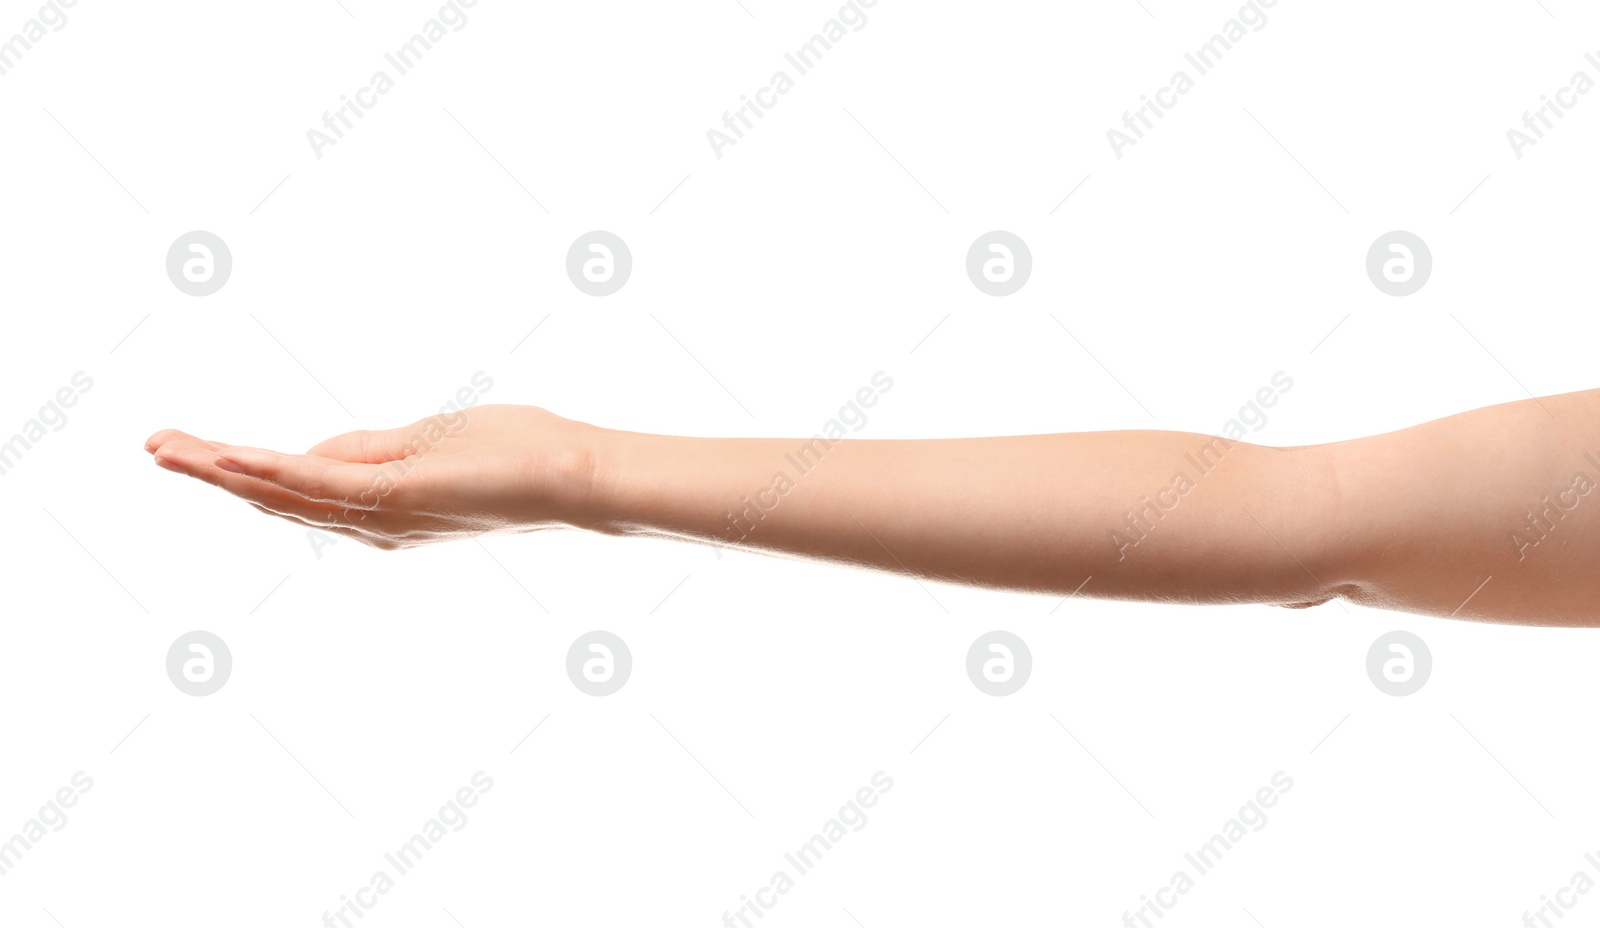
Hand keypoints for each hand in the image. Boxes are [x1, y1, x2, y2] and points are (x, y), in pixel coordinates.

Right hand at [146, 405, 595, 548]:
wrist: (575, 475)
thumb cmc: (519, 454)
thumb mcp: (430, 440)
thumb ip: (373, 447)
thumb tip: (318, 449)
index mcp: (381, 508)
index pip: (298, 487)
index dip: (245, 468)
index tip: (198, 446)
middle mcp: (373, 523)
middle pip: (276, 499)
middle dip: (212, 473)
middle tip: (154, 447)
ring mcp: (383, 513)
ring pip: (285, 494)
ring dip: (221, 470)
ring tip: (165, 448)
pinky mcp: (396, 497)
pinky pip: (319, 484)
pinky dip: (270, 471)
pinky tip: (228, 457)